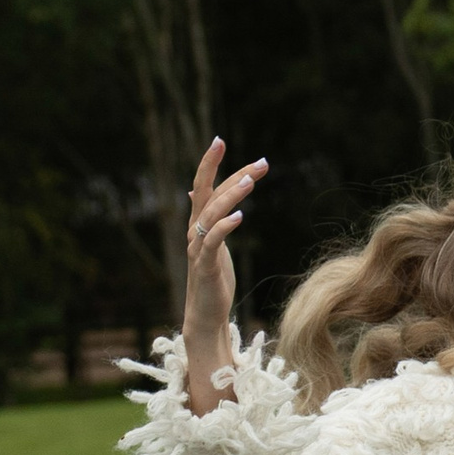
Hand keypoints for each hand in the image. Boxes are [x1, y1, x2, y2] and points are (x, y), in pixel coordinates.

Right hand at [182, 137, 266, 412]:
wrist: (205, 315)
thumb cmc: (214, 279)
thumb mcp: (213, 242)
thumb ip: (210, 216)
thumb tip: (199, 190)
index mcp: (199, 224)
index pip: (203, 185)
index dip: (211, 163)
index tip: (220, 140)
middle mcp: (195, 231)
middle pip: (207, 193)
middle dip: (228, 172)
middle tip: (258, 160)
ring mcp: (199, 247)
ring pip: (211, 213)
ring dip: (231, 195)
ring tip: (251, 180)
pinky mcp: (206, 265)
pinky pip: (213, 242)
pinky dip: (225, 227)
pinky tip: (240, 216)